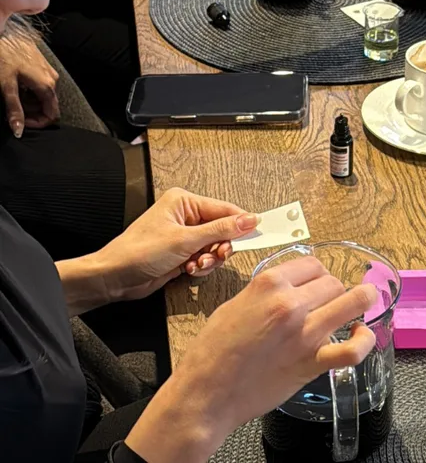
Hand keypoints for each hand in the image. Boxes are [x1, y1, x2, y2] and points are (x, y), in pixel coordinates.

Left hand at [0, 30, 58, 136]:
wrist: (4, 33)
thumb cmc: (4, 56)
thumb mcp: (6, 86)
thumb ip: (14, 109)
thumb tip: (19, 130)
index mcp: (47, 86)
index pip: (51, 115)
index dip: (37, 123)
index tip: (21, 122)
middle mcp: (52, 79)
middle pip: (47, 106)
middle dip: (31, 112)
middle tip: (12, 108)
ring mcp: (48, 71)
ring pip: (43, 95)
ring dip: (29, 101)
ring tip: (12, 94)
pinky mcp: (42, 65)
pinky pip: (41, 85)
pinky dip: (30, 90)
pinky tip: (15, 83)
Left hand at [94, 187, 258, 301]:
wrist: (114, 278)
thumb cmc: (138, 252)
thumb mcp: (185, 240)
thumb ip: (221, 230)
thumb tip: (249, 219)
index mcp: (184, 202)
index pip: (224, 209)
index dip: (241, 223)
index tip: (257, 233)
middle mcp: (185, 216)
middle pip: (223, 229)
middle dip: (220, 246)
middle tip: (216, 255)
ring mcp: (184, 235)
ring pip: (215, 246)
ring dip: (210, 258)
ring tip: (197, 264)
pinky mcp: (182, 253)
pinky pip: (205, 257)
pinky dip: (202, 266)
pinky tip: (189, 269)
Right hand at [125, 256, 378, 462]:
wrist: (207, 392)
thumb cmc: (214, 350)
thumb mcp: (235, 304)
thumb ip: (266, 292)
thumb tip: (291, 288)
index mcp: (269, 283)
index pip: (313, 264)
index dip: (317, 275)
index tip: (315, 285)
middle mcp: (290, 303)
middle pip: (333, 282)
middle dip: (332, 291)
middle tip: (326, 303)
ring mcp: (305, 333)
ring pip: (352, 302)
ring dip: (360, 302)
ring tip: (362, 303)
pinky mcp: (313, 362)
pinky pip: (353, 350)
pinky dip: (365, 340)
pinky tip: (361, 334)